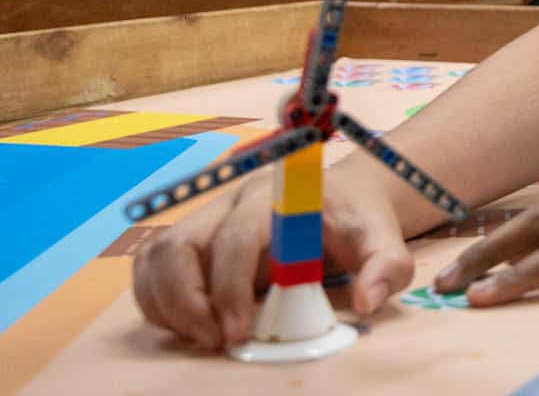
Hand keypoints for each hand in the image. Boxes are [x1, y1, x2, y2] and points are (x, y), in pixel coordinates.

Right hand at [131, 165, 412, 350]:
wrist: (345, 196)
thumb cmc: (357, 218)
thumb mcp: (383, 239)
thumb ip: (386, 266)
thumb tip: (367, 301)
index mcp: (275, 197)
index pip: (235, 238)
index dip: (230, 288)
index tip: (239, 334)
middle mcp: (231, 203)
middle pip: (179, 245)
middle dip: (188, 301)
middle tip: (216, 342)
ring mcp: (208, 219)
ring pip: (157, 255)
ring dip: (166, 303)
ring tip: (200, 337)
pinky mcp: (195, 239)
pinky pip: (153, 267)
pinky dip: (159, 301)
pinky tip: (191, 326)